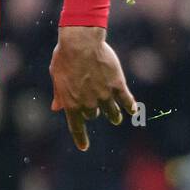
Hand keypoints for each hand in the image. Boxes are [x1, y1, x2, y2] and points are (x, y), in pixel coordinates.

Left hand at [49, 25, 135, 151]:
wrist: (81, 42)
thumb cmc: (65, 57)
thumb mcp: (57, 76)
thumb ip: (59, 94)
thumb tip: (56, 108)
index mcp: (71, 103)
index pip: (76, 127)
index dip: (80, 138)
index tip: (84, 147)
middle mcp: (88, 103)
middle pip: (93, 115)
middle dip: (94, 111)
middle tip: (95, 105)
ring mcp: (104, 95)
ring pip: (112, 113)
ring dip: (114, 116)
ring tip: (116, 118)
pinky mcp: (117, 85)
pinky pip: (126, 101)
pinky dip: (130, 107)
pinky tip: (133, 111)